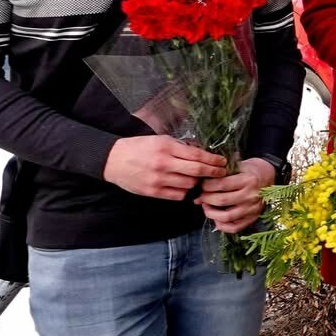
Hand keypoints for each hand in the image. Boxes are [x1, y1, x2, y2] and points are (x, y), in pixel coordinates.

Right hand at [103, 136, 226, 199]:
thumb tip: (202, 153)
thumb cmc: (139, 147)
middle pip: (196, 171)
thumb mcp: (160, 140)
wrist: (113, 160)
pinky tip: (185, 186)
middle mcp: (163, 164)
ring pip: (189, 185)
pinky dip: (185, 192)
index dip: (213, 160)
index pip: (197, 155)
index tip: (222, 161)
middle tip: (222, 172)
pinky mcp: (153, 192)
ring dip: (198, 183)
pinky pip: (177, 195)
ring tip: (201, 179)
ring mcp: (158, 180)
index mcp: (166, 148)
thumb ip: (180, 147)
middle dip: (213, 172)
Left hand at [198, 158, 274, 233]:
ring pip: (226, 216)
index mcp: (249, 180)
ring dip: (211, 213)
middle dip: (206, 198)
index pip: (222, 184)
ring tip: (206, 207)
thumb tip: (197, 195)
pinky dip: (222, 226)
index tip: (202, 185)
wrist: (268, 177)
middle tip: (202, 196)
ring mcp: (253, 209)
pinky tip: (216, 218)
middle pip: (222, 200)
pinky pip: (235, 228)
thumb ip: (218, 178)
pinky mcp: (253, 218)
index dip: (207, 185)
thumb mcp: (237, 167)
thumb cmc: (249, 171)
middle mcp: (252, 196)